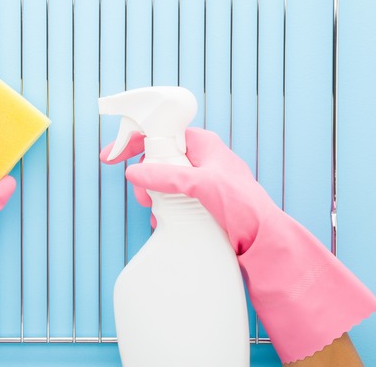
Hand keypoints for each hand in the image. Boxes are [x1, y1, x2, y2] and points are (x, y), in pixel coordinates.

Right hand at [100, 127, 375, 363]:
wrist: (264, 241)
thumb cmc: (242, 206)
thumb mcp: (199, 185)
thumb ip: (165, 176)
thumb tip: (133, 172)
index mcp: (203, 145)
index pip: (161, 133)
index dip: (134, 142)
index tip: (111, 156)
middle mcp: (202, 160)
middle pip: (159, 160)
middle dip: (145, 178)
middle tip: (144, 196)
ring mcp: (202, 182)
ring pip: (164, 182)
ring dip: (155, 197)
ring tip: (157, 212)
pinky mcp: (202, 203)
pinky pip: (173, 200)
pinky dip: (165, 210)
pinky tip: (167, 223)